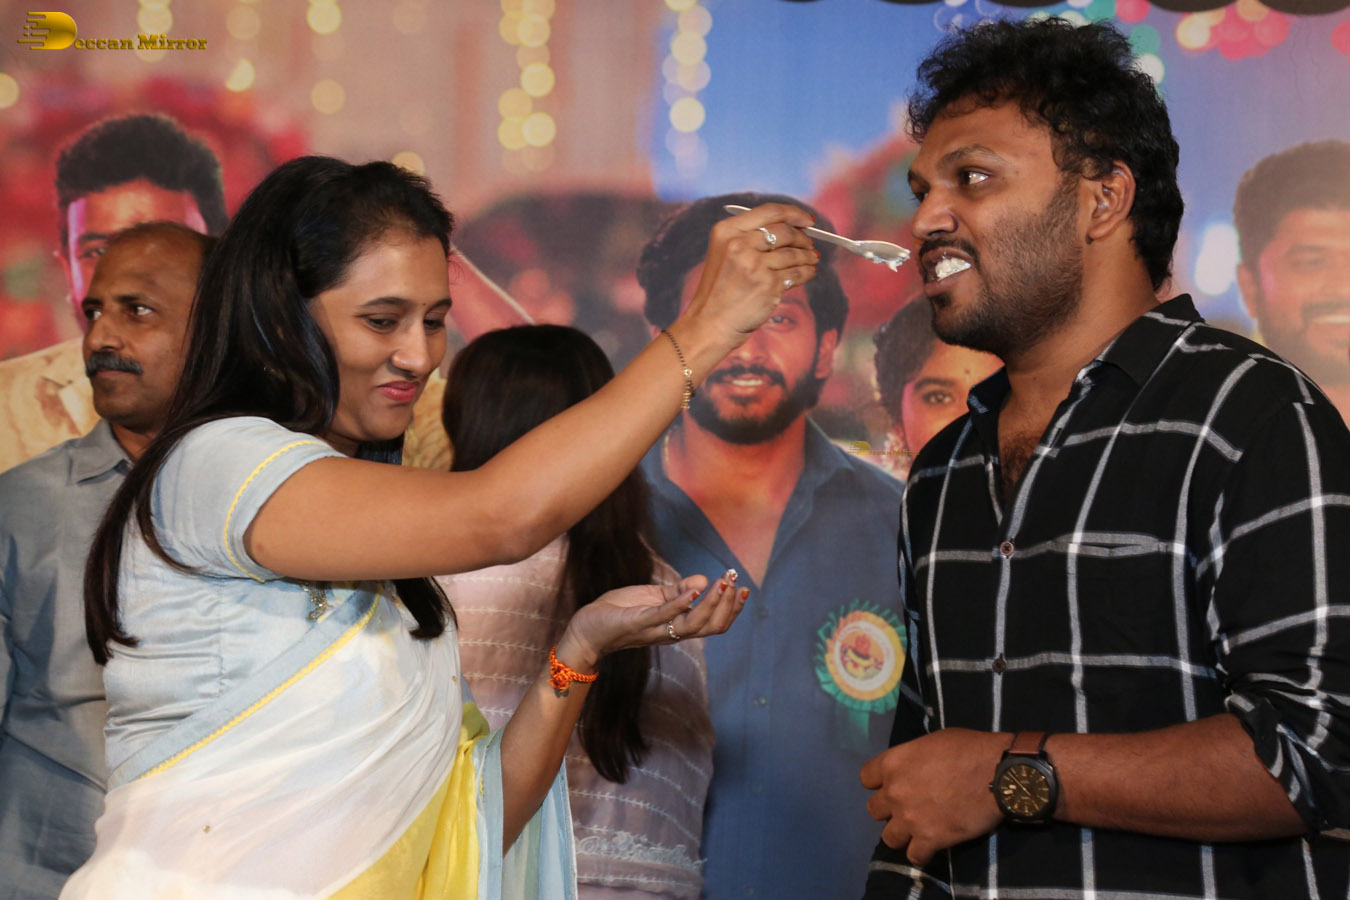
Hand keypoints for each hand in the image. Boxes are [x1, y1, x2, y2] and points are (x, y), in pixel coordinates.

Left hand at [555, 570, 746, 671]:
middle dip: (727, 604)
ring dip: (711, 603)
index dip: (731, 608)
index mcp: (678, 626)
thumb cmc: (620, 612)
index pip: (714, 623)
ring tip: (722, 583)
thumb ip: (678, 591)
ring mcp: (656, 629)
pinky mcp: (638, 623)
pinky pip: (664, 615)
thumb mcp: (653, 597)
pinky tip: (694, 590)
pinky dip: (681, 603)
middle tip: (735, 581)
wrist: (587, 628)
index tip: (743, 588)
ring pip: (693, 624)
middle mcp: (671, 633)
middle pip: (711, 626)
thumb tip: (703, 580)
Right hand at [681, 203, 818, 340]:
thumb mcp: (724, 253)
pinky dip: (807, 272)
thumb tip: (790, 228)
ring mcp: (755, 265)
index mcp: (727, 231)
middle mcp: (740, 244)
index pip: (769, 211)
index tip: (808, 220)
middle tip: (810, 243)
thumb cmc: (720, 289)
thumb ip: (750, 237)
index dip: (794, 213)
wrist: (711, 322)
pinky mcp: (768, 285)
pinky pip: (796, 274)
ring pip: (793, 253)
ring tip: (812, 258)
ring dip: (807, 256)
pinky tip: (809, 272)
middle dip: (803, 237)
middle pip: (784, 231)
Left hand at [859, 728, 1008, 865]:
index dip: (878, 783)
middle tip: (908, 808)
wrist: (997, 773)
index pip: (865, 778)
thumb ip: (913, 758)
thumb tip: (915, 768)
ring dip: (902, 834)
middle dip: (890, 809)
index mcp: (893, 763)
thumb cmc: (969, 749)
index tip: (891, 785)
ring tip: (917, 830)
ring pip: (889, 837)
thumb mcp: (932, 742)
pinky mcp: (930, 839)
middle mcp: (895, 792)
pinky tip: (930, 846)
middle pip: (874, 809)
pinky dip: (921, 853)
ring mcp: (910, 818)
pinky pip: (914, 856)